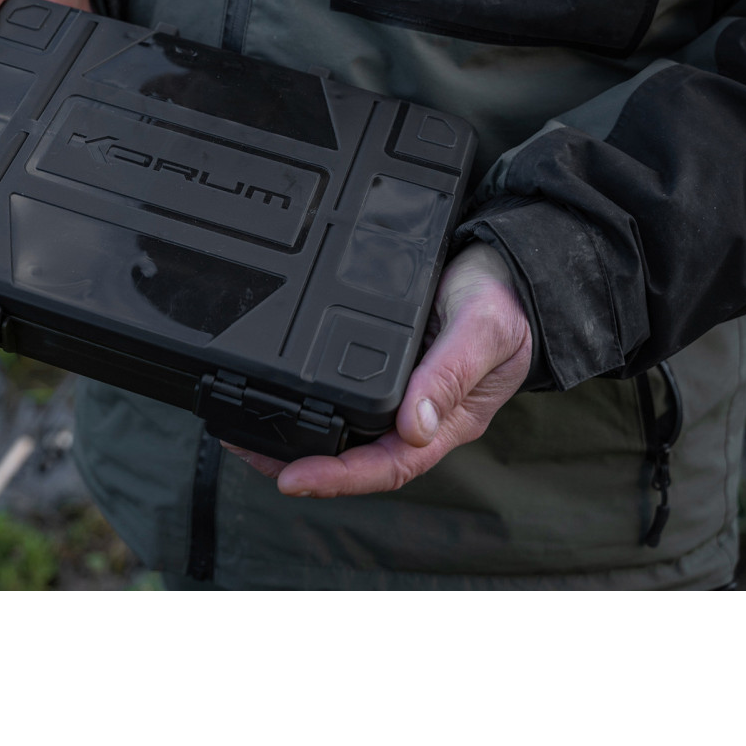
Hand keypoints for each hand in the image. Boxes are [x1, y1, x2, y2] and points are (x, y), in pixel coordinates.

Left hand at [225, 243, 532, 496]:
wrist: (503, 267)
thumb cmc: (503, 303)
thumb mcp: (484, 331)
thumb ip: (451, 375)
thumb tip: (414, 428)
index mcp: (446, 421)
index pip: (389, 466)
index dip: (338, 478)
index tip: (290, 478)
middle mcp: (416, 416)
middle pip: (353, 457)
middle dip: (297, 461)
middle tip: (243, 448)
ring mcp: (398, 393)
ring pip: (341, 429)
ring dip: (292, 434)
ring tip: (242, 428)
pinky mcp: (381, 365)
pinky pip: (340, 391)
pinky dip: (304, 395)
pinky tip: (273, 388)